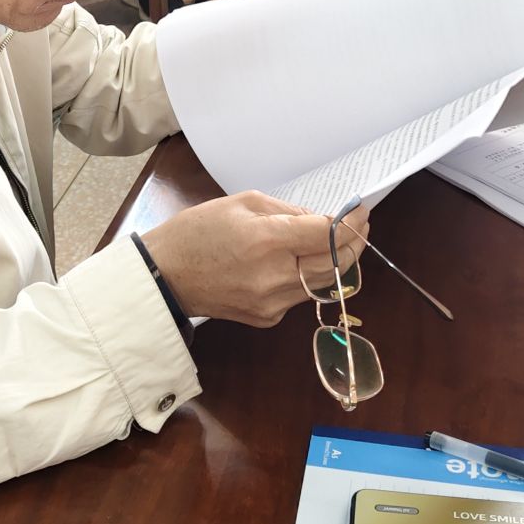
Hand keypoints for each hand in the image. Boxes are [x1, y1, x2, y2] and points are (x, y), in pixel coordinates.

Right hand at [142, 192, 362, 327]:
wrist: (164, 276)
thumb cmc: (197, 232)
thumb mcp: (241, 204)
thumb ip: (287, 211)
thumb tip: (320, 221)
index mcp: (267, 240)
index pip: (327, 235)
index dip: (350, 224)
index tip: (360, 212)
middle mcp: (274, 276)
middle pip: (335, 265)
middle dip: (353, 244)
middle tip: (359, 227)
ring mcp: (272, 303)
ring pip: (323, 283)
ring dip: (334, 262)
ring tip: (336, 241)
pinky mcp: (267, 319)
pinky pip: (301, 296)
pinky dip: (309, 278)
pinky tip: (302, 262)